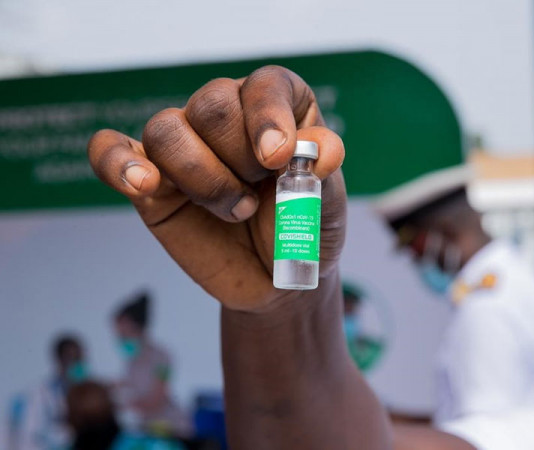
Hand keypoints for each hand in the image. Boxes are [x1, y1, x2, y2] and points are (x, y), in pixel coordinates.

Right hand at [88, 66, 345, 311]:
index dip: (267, 116)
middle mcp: (228, 120)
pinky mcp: (151, 183)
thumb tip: (319, 149)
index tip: (276, 158)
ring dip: (202, 177)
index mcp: (277, 110)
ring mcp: (186, 149)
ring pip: (167, 129)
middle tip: (256, 197)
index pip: (265, 85)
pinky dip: (115, 162)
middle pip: (211, 104)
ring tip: (234, 212)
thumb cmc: (303, 231)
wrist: (276, 279)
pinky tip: (141, 184)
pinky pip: (110, 151)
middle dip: (237, 156)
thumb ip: (323, 168)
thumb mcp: (325, 201)